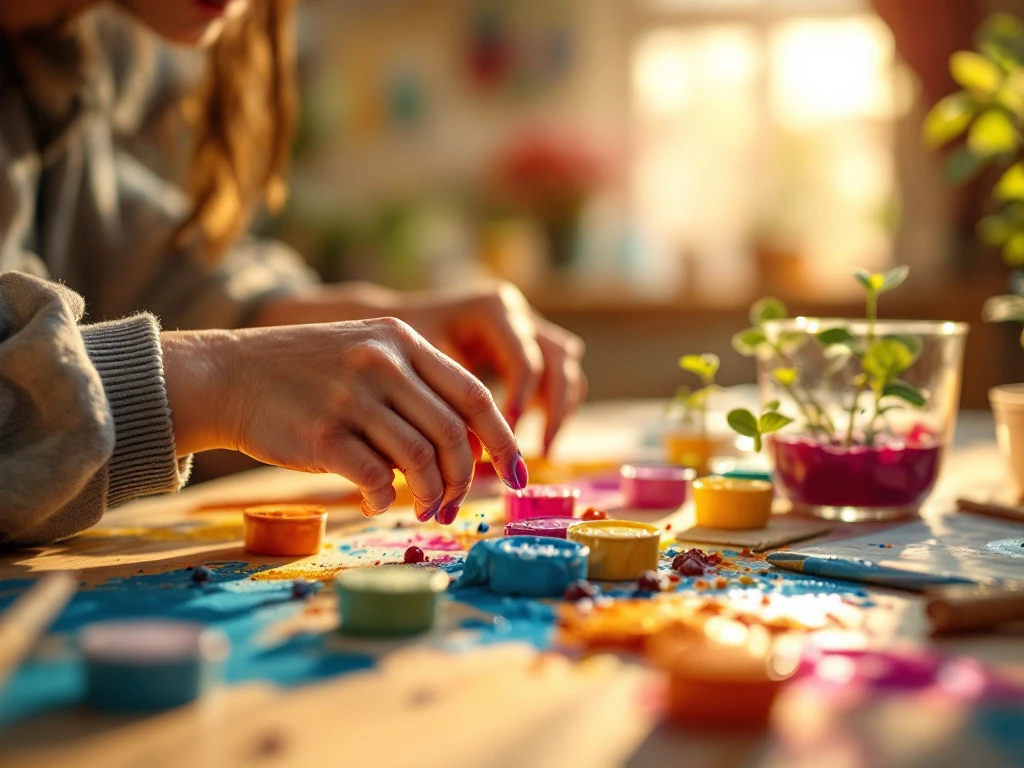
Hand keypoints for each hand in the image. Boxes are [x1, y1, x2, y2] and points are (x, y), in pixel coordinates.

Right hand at [161, 319, 527, 523]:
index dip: (504, 439)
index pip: (475, 394)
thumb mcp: (366, 356)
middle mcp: (383, 363)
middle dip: (466, 479)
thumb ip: (415, 391)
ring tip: (423, 509)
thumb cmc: (305, 376)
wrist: (228, 375)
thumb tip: (466, 452)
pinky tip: (377, 502)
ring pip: (419, 458)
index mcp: (402, 341)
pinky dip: (384, 499)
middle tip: (455, 505)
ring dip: (430, 494)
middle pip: (453, 433)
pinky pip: (374, 477)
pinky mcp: (322, 433)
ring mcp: (352, 396)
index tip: (519, 473)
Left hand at [397, 284, 586, 454]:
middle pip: (558, 360)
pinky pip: (559, 374)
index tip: (507, 435)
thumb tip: (475, 454)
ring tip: (544, 449)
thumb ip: (450, 399)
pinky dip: (554, 404)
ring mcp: (528, 326)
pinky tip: (537, 438)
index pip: (524, 359)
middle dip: (554, 408)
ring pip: (566, 366)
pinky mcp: (530, 346)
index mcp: (492, 308)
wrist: (392, 331)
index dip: (521, 399)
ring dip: (561, 407)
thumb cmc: (399, 347)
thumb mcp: (420, 366)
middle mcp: (517, 312)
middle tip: (539, 451)